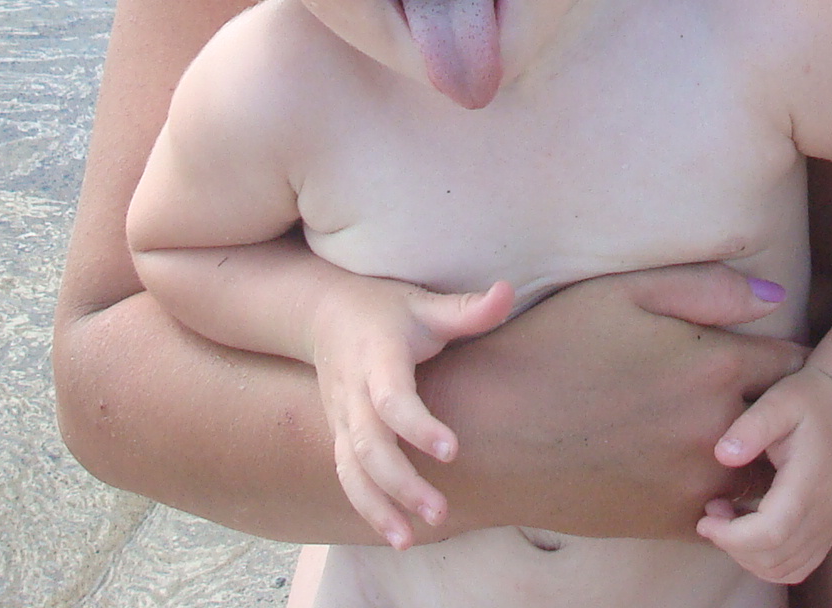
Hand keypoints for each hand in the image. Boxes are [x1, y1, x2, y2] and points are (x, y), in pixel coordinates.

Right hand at [310, 276, 514, 548]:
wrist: (323, 313)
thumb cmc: (386, 309)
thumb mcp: (424, 303)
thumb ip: (467, 309)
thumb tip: (508, 292)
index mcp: (377, 358)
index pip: (392, 399)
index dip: (418, 426)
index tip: (452, 450)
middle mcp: (353, 394)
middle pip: (370, 446)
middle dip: (402, 483)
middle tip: (440, 511)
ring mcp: (341, 418)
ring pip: (352, 471)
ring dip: (379, 507)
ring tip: (410, 539)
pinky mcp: (339, 435)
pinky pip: (347, 477)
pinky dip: (367, 507)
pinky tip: (397, 534)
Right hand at [421, 264, 808, 540]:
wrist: (487, 434)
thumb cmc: (551, 347)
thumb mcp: (624, 293)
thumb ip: (707, 289)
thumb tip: (776, 297)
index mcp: (712, 364)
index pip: (793, 363)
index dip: (785, 355)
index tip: (773, 355)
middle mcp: (716, 428)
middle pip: (787, 421)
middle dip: (782, 407)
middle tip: (763, 397)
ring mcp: (695, 483)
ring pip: (762, 471)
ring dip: (758, 454)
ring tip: (735, 435)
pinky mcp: (670, 523)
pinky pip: (728, 513)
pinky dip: (724, 494)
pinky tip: (693, 468)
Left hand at [695, 367, 831, 585]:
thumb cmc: (808, 401)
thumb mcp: (778, 401)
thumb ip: (752, 426)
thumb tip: (723, 454)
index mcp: (811, 482)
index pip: (771, 533)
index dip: (732, 536)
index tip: (705, 518)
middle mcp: (826, 511)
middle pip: (774, 557)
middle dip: (732, 544)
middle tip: (713, 511)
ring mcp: (831, 525)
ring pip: (784, 569)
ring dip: (747, 556)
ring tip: (728, 519)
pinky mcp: (829, 531)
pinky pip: (797, 568)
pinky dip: (767, 561)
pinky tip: (750, 531)